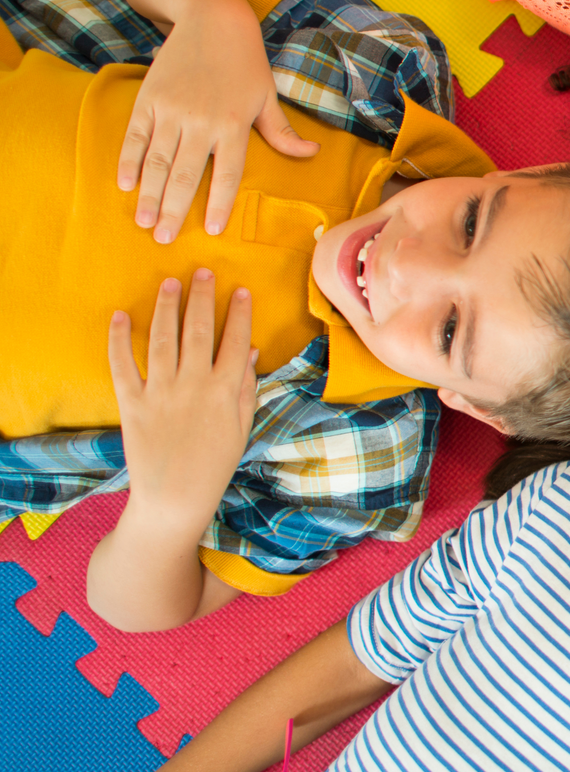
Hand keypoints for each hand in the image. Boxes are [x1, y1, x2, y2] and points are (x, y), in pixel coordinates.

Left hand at [108, 269, 258, 523]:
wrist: (175, 499)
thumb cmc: (215, 465)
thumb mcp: (242, 427)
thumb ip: (246, 387)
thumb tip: (249, 351)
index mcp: (225, 390)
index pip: (235, 340)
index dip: (238, 312)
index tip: (240, 290)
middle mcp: (194, 385)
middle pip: (199, 330)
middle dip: (202, 297)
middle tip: (203, 272)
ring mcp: (161, 392)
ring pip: (164, 339)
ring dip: (167, 308)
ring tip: (169, 283)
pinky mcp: (132, 403)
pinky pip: (123, 365)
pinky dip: (120, 339)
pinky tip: (122, 317)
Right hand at [118, 3, 317, 241]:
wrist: (212, 20)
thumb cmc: (245, 62)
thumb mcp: (267, 96)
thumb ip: (282, 131)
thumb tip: (311, 154)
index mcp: (234, 124)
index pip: (228, 174)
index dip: (219, 204)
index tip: (213, 230)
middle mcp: (201, 121)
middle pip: (187, 176)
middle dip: (175, 210)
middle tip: (165, 239)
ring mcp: (171, 110)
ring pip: (158, 162)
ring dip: (150, 195)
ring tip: (145, 223)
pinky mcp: (149, 99)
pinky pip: (136, 137)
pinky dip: (129, 162)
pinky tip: (125, 185)